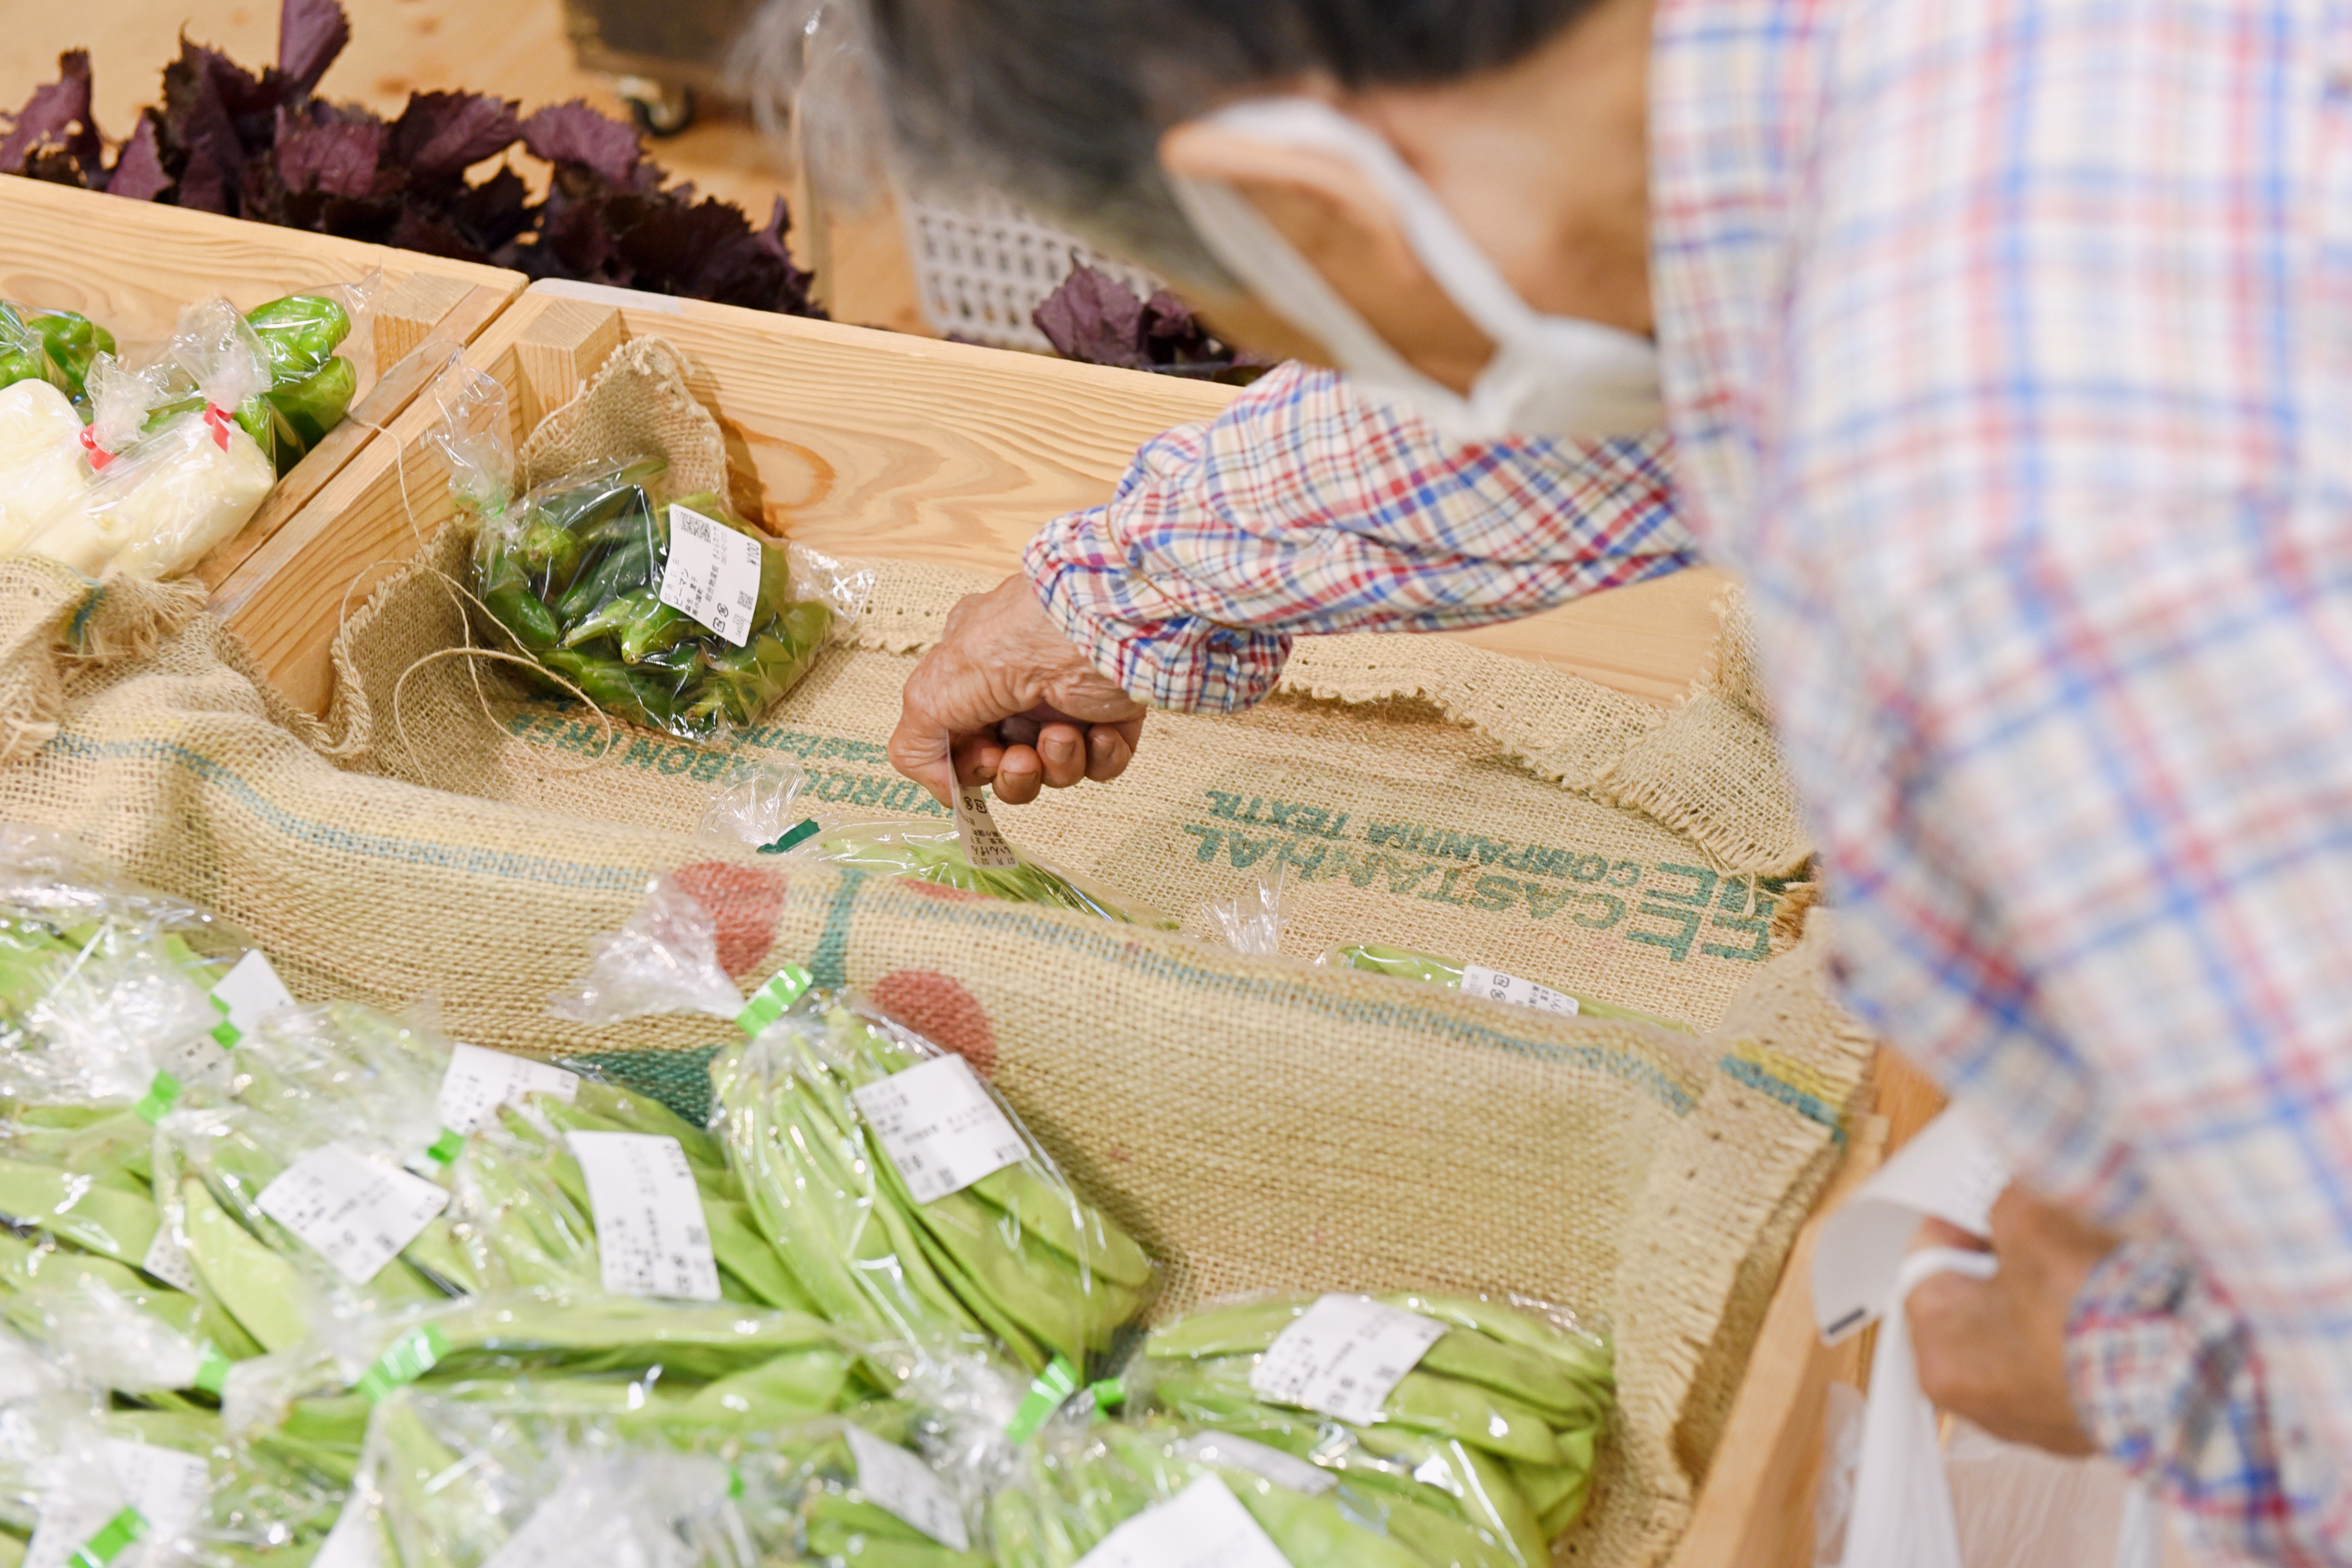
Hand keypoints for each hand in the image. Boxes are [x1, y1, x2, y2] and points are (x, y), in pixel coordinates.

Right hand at [889, 573, 1147, 806]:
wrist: (1102, 626)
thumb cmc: (1018, 641)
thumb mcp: (935, 693)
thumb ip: (916, 744)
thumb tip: (942, 788)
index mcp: (971, 674)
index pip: (961, 742)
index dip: (971, 764)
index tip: (982, 759)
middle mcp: (1018, 687)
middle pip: (1007, 765)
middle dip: (1015, 775)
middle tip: (1022, 759)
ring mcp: (1066, 702)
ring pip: (1054, 771)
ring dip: (1057, 765)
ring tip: (1063, 735)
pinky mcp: (1111, 714)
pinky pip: (1101, 764)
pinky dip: (1100, 758)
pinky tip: (1099, 732)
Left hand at [1907, 1185, 2122, 1454]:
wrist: (2187, 1381)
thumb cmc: (2096, 1319)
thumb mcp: (2032, 1223)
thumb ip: (2005, 1202)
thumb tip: (2012, 1193)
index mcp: (1942, 1357)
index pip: (1925, 1265)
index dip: (1957, 1222)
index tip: (1982, 1203)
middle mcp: (1980, 1401)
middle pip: (1976, 1300)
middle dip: (2006, 1259)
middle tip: (2037, 1232)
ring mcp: (2035, 1418)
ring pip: (2025, 1329)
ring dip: (2050, 1293)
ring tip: (2084, 1269)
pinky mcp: (2084, 1422)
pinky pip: (2069, 1358)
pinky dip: (2084, 1329)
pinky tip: (2111, 1306)